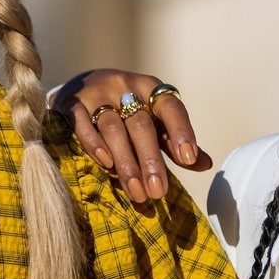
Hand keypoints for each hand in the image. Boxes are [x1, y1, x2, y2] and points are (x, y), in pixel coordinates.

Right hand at [53, 70, 210, 202]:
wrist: (79, 87)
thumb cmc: (123, 111)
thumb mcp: (151, 120)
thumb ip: (173, 141)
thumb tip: (206, 164)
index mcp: (150, 88)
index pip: (171, 107)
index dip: (181, 131)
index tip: (189, 159)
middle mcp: (125, 86)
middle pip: (141, 125)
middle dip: (151, 161)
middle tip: (158, 192)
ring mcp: (97, 92)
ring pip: (114, 129)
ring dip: (126, 163)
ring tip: (136, 192)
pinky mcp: (72, 102)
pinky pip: (83, 123)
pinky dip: (94, 143)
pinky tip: (105, 164)